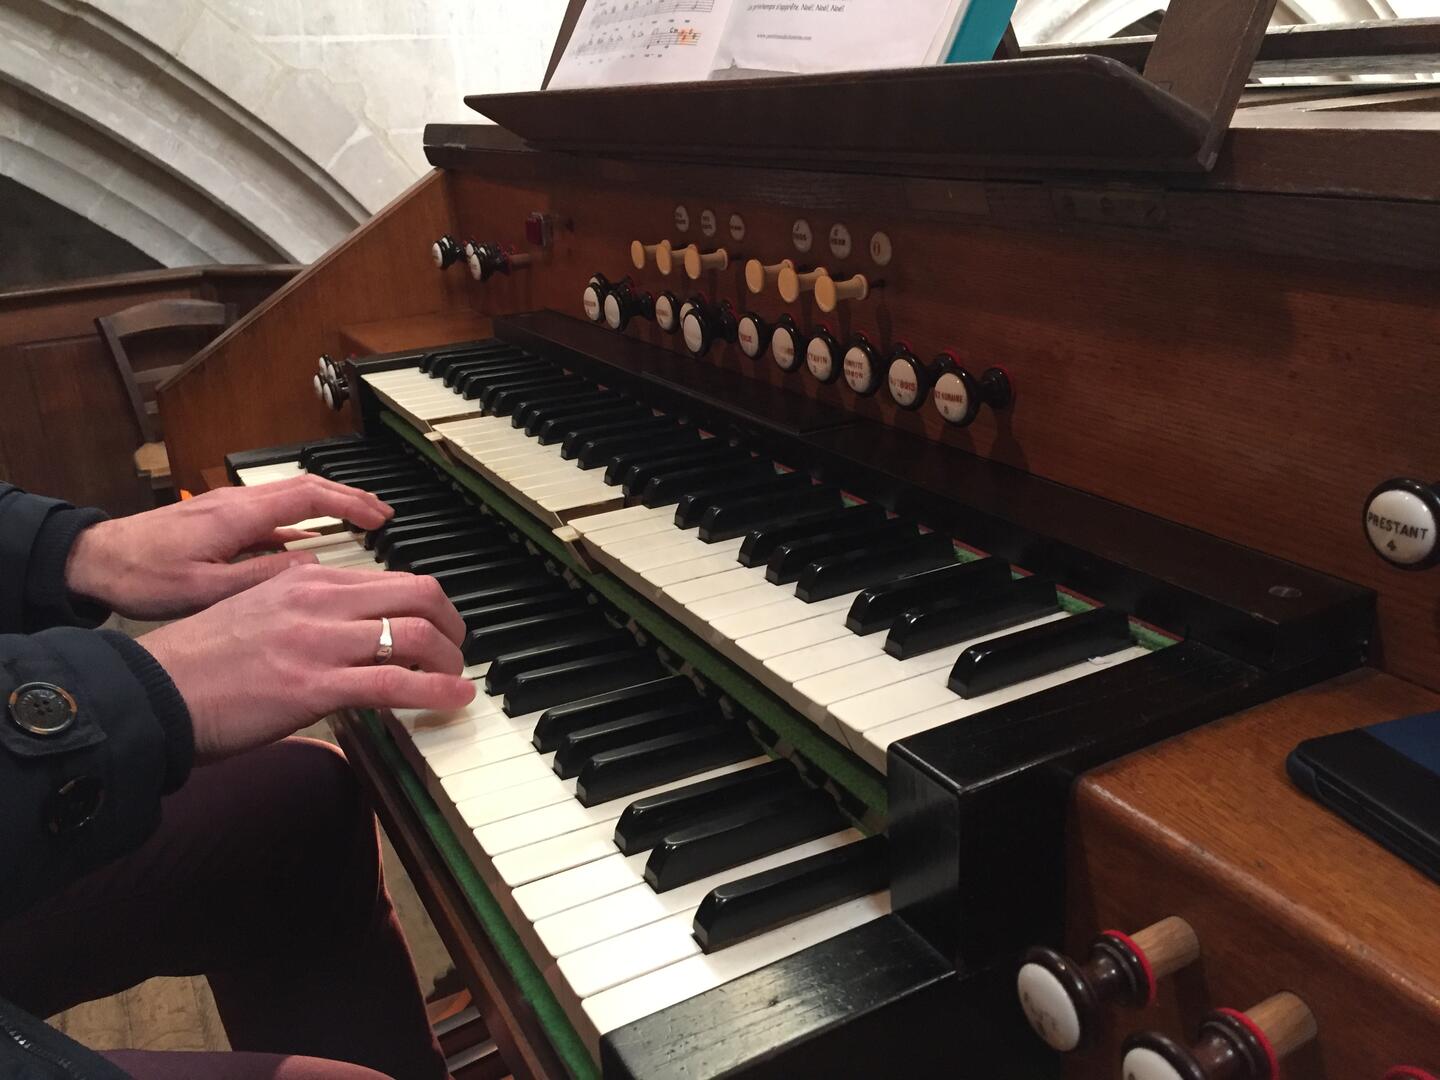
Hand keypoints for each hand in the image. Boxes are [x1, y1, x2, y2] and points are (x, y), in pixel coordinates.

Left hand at [66, 476, 392, 619]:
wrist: (93, 561)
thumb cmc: (139, 576)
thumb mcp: (206, 589)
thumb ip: (261, 577)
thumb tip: (310, 565)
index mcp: (239, 514)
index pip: (310, 495)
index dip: (352, 504)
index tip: (381, 519)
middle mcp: (236, 502)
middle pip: (307, 488)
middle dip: (350, 499)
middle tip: (382, 517)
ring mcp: (227, 509)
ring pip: (290, 498)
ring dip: (328, 508)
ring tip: (357, 526)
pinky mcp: (218, 520)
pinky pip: (270, 514)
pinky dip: (300, 522)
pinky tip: (309, 544)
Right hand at [138, 563, 475, 762]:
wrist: (153, 693)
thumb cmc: (200, 663)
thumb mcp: (258, 612)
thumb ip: (305, 611)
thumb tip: (345, 627)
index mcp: (306, 580)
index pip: (391, 579)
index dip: (427, 605)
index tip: (438, 628)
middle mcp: (318, 601)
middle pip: (417, 594)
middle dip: (451, 623)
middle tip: (457, 650)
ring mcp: (318, 642)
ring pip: (413, 633)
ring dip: (449, 659)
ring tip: (456, 679)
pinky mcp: (314, 686)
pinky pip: (393, 682)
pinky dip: (435, 690)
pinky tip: (454, 699)